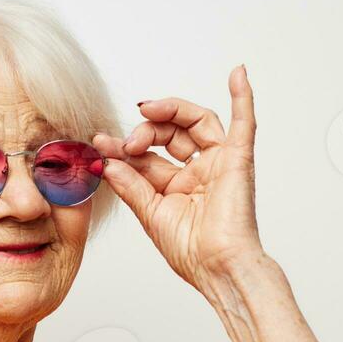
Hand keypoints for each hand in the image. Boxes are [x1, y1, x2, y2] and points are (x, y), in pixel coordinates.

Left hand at [94, 65, 263, 291]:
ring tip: (147, 110)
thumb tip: (107, 160)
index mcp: (175, 186)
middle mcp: (198, 171)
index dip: (122, 147)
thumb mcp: (149, 214)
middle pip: (170, 133)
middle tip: (127, 141)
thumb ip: (131, 184)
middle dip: (144, 130)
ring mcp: (219, 164)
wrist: (217, 268)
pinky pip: (244, 123)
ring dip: (171, 111)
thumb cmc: (190, 252)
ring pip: (196, 122)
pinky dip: (242, 96)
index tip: (98, 143)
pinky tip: (237, 73)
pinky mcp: (239, 160)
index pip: (147, 155)